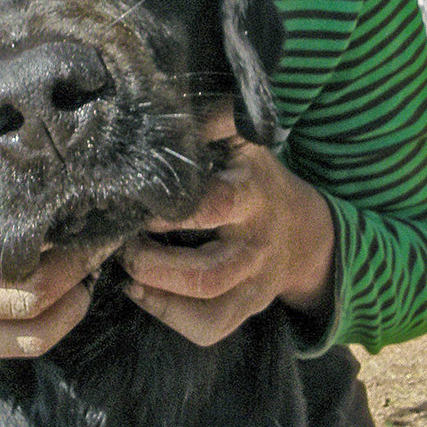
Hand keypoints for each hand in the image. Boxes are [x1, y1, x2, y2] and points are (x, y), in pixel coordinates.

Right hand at [0, 150, 116, 406]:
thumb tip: (33, 145)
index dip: (19, 189)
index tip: (64, 174)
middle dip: (59, 233)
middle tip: (97, 212)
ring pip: (20, 299)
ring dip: (72, 274)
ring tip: (95, 247)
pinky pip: (24, 341)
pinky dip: (65, 316)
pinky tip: (81, 290)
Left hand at [117, 109, 335, 347]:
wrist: (306, 232)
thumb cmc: (256, 180)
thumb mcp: (244, 143)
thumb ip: (214, 120)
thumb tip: (171, 97)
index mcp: (251, 195)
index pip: (215, 206)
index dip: (170, 211)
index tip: (135, 201)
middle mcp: (254, 244)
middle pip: (207, 272)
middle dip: (152, 264)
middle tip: (120, 243)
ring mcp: (252, 283)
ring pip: (208, 306)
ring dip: (158, 292)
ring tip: (126, 270)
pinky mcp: (245, 309)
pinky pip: (210, 328)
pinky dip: (170, 316)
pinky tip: (141, 292)